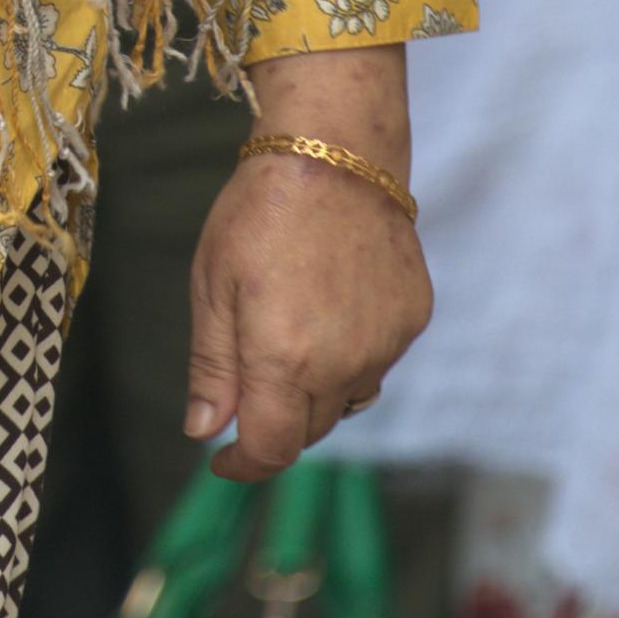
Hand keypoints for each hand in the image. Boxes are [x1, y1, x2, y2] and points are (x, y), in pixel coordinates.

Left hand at [184, 48, 430, 480]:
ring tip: (288, 338)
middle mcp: (344, 364)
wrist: (335, 151)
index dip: (243, 465)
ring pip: (347, 400)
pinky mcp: (412, 319)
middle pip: (309, 430)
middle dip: (274, 423)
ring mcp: (386, 344)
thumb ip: (212, 367)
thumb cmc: (259, 212)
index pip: (272, 448)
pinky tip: (329, 312)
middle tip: (245, 388)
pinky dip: (350, 358)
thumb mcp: (213, 286)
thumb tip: (205, 432)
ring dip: (314, 393)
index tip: (222, 459)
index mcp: (285, 359)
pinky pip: (377, 362)